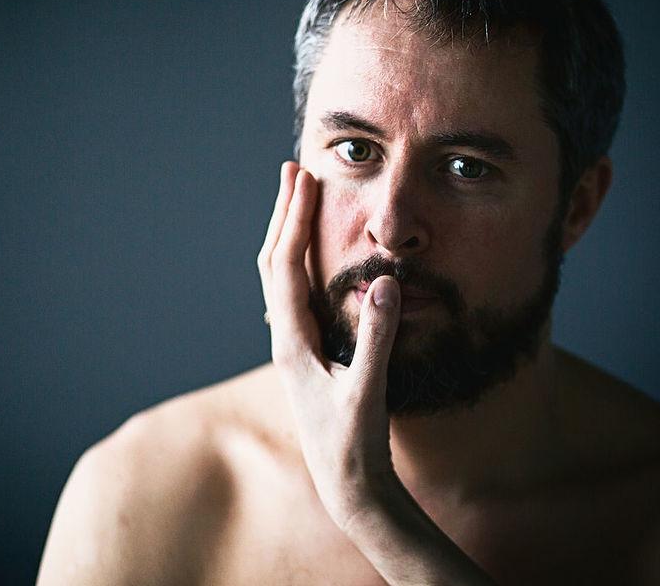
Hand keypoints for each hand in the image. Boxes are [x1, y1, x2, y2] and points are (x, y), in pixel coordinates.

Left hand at [257, 161, 400, 526]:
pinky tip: (312, 257)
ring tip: (298, 202)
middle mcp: (286, 340)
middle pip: (274, 264)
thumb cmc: (355, 445)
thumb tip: (386, 284)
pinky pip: (296, 294)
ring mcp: (294, 347)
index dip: (293, 220)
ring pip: (281, 278)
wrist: (347, 487)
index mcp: (293, 343)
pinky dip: (300, 262)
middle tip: (292, 172)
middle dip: (283, 216)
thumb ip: (377, 339)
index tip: (302, 179)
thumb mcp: (368, 392)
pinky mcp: (308, 355)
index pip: (286, 267)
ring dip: (288, 235)